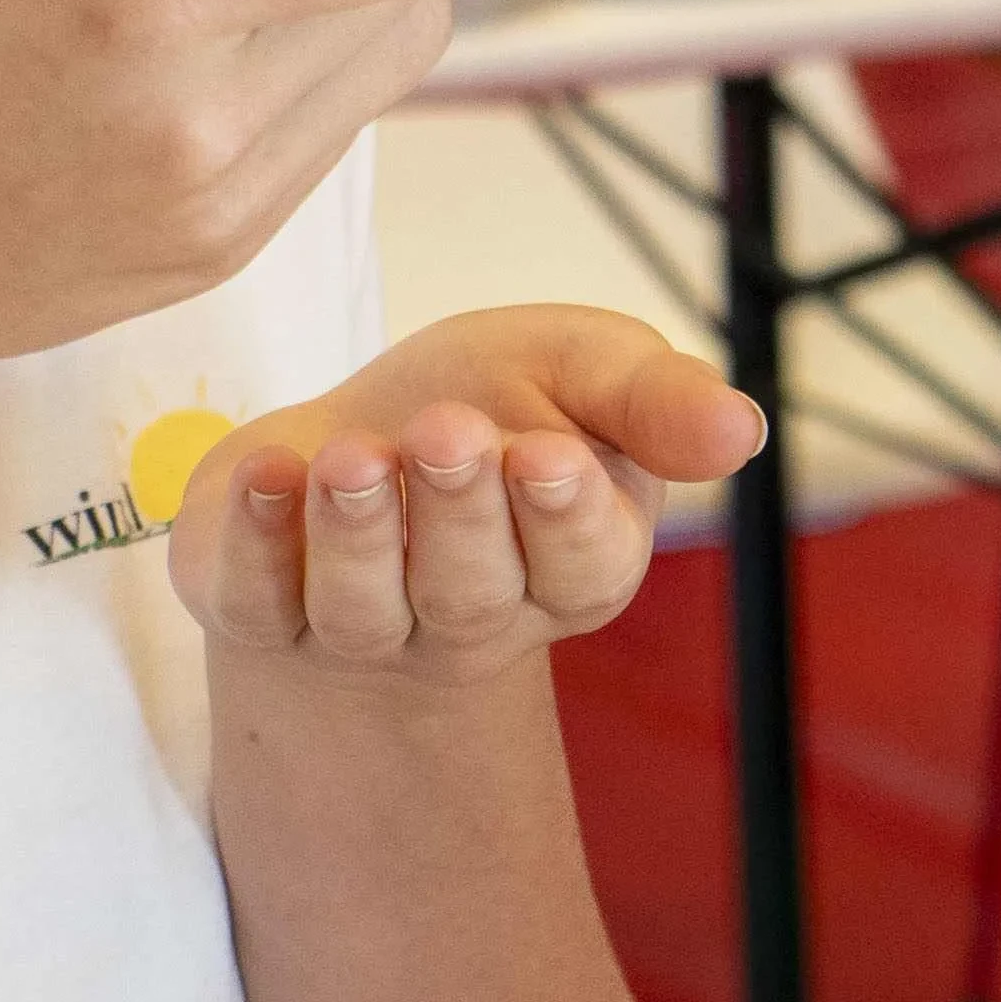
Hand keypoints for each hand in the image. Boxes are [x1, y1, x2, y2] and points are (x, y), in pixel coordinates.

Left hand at [170, 310, 763, 687]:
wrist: (358, 438)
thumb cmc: (493, 401)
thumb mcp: (584, 370)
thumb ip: (655, 399)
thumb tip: (743, 432)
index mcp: (572, 565)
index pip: (580, 567)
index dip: (560, 516)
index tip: (543, 453)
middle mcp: (470, 617)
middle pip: (471, 593)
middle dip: (458, 512)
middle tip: (444, 432)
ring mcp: (361, 631)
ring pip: (365, 608)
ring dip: (358, 531)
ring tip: (352, 458)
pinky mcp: (262, 610)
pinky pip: (258, 601)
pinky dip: (257, 541)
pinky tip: (267, 476)